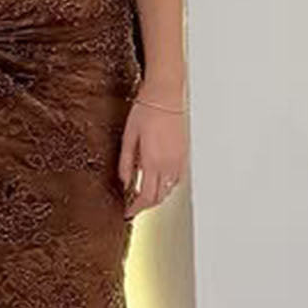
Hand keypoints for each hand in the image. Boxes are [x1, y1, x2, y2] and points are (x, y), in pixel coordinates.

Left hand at [118, 95, 187, 218]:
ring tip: (142, 193)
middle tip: (133, 206)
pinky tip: (157, 180)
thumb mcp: (128, 137)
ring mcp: (178, 160)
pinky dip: (166, 185)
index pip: (146, 196)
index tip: (128, 212)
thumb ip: (126, 163)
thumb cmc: (146, 110)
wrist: (164, 95)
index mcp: (153, 161)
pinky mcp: (183, 154)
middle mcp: (168, 164)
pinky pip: (176, 178)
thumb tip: (124, 181)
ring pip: (169, 189)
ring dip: (156, 196)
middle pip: (159, 197)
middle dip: (145, 205)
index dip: (136, 208)